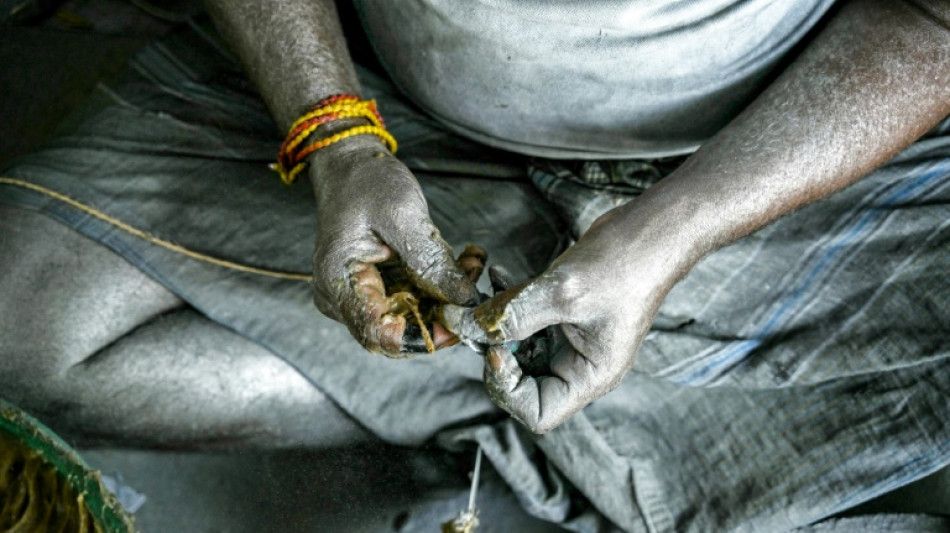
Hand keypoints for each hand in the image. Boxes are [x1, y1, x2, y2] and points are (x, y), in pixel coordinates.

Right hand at [308, 135, 480, 355]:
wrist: (349, 164)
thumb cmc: (365, 183)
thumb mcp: (402, 215)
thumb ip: (430, 261)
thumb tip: (463, 300)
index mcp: (339, 283)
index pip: (380, 334)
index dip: (423, 336)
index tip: (460, 320)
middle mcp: (344, 299)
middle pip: (399, 332)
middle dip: (442, 315)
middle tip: (475, 286)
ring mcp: (360, 295)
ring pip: (412, 318)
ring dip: (446, 299)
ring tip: (470, 264)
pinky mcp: (377, 287)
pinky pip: (412, 300)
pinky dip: (438, 287)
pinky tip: (460, 264)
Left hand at [455, 205, 693, 432]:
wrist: (652, 231)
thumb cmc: (625, 266)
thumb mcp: (562, 292)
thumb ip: (511, 315)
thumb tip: (466, 328)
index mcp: (590, 377)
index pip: (537, 413)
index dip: (507, 388)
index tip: (495, 349)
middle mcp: (580, 366)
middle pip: (523, 383)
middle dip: (496, 351)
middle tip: (481, 319)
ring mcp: (571, 342)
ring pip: (519, 349)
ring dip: (497, 323)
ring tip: (486, 292)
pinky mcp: (563, 317)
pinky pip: (526, 322)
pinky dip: (508, 303)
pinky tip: (499, 275)